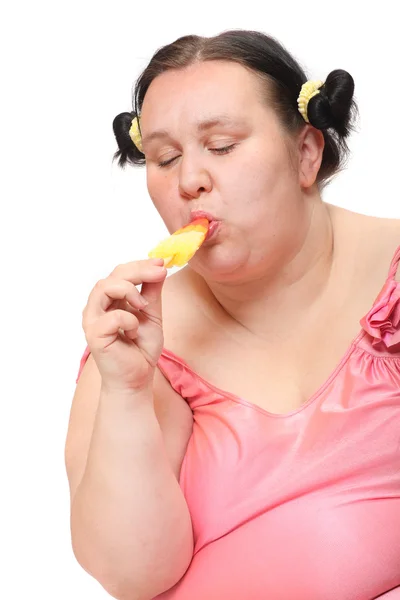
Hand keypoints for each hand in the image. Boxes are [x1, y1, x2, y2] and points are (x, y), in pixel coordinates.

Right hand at [82, 258, 166, 392]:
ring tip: (144, 306)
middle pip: (111, 276)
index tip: (161, 263)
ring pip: (103, 288)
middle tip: (159, 272)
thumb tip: (159, 267)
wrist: (137, 379)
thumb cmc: (141, 349)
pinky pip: (111, 317)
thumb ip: (152, 292)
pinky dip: (128, 319)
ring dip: (129, 291)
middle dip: (137, 271)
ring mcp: (93, 320)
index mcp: (110, 300)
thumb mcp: (152, 315)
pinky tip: (134, 332)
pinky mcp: (94, 335)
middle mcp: (97, 307)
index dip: (140, 265)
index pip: (120, 273)